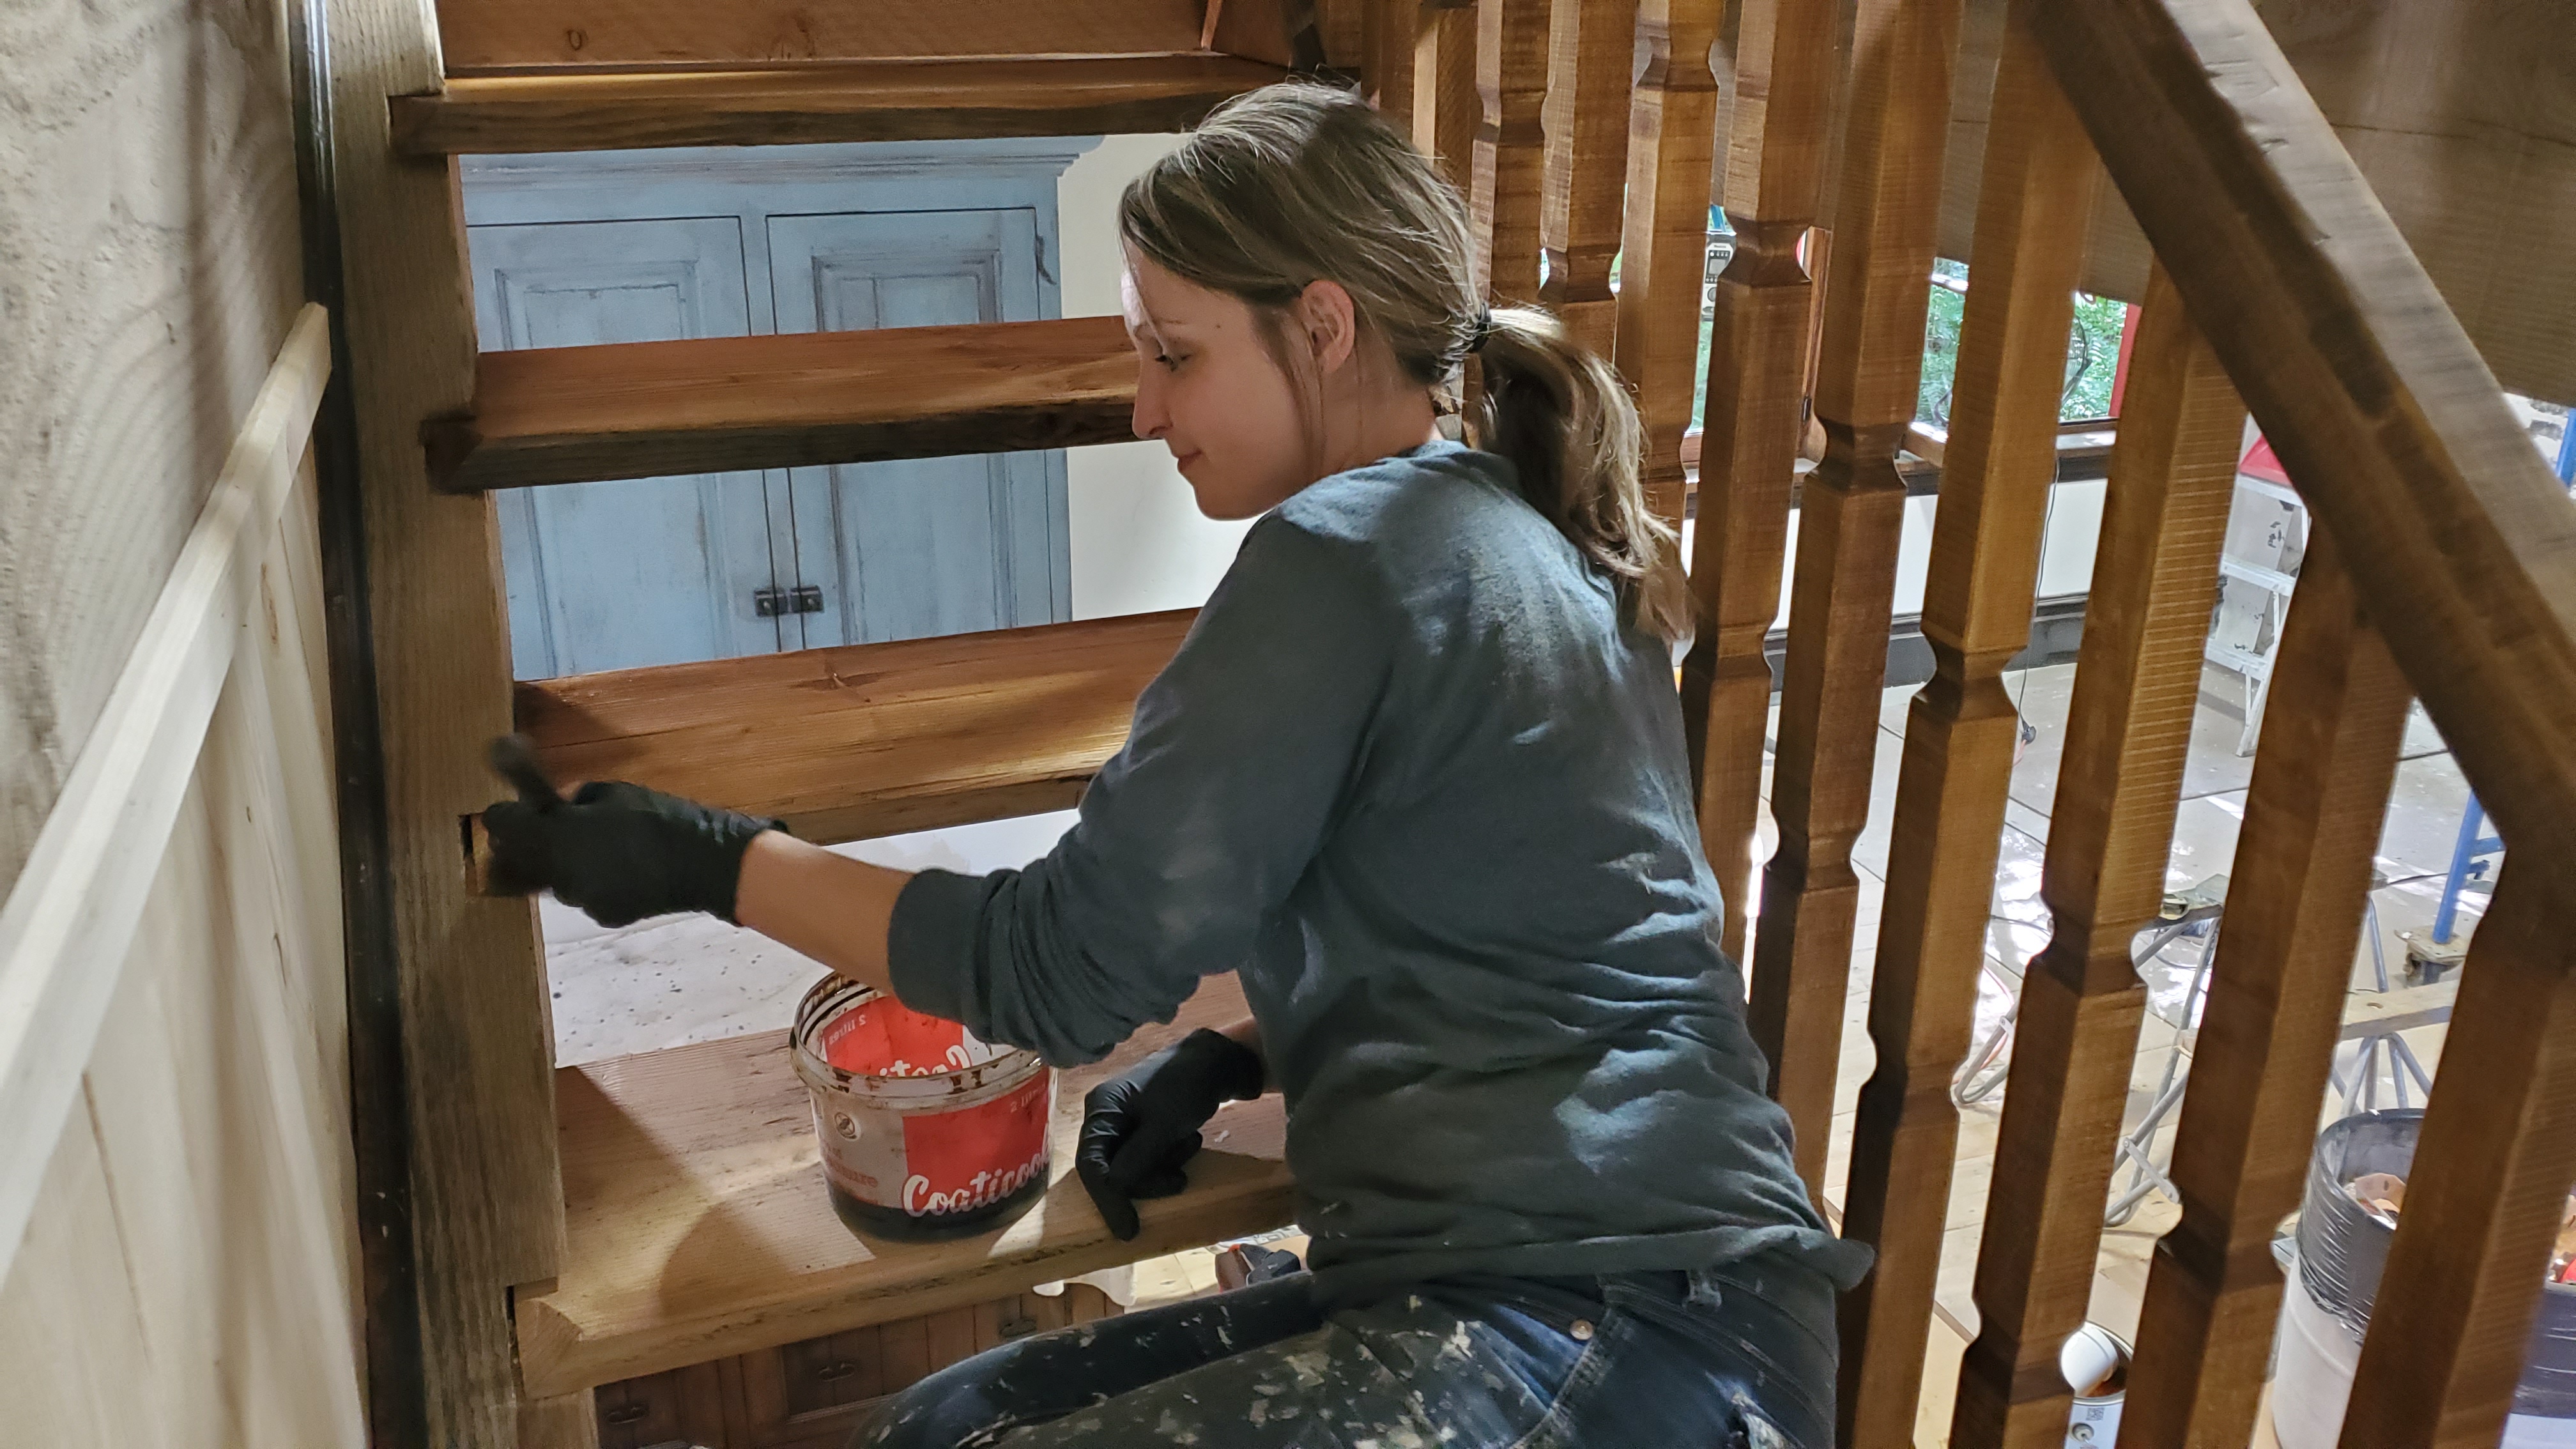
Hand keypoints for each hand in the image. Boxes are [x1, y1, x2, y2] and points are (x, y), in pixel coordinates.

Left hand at [480, 735, 781, 926]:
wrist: (703, 862)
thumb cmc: (659, 817)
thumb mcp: (612, 792)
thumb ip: (574, 802)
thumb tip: (557, 807)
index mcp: (558, 835)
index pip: (501, 826)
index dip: (502, 816)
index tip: (511, 809)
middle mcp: (559, 873)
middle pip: (515, 862)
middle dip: (522, 846)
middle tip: (539, 831)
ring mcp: (581, 899)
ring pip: (551, 882)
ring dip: (557, 866)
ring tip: (589, 850)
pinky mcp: (602, 915)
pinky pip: (583, 896)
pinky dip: (591, 883)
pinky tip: (616, 871)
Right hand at [1076, 1028, 1265, 1240]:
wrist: (1217, 1061)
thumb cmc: (1186, 1086)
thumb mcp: (1164, 1125)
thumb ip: (1137, 1159)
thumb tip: (1114, 1189)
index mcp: (1101, 1108)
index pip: (1091, 1164)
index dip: (1108, 1199)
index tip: (1128, 1230)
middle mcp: (1105, 1115)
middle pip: (1112, 1168)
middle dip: (1147, 1179)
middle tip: (1178, 1182)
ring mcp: (1123, 1121)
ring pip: (1133, 1166)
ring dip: (1163, 1166)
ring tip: (1190, 1145)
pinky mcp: (1142, 1127)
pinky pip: (1147, 1156)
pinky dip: (1169, 1157)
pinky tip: (1190, 1139)